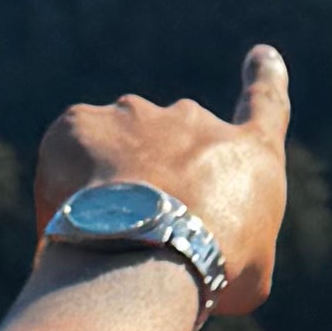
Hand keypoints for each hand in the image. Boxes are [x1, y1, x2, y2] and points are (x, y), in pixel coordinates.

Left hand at [32, 44, 295, 321]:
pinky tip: (71, 228)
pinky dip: (65, 188)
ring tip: (104, 241)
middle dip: (157, 183)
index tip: (261, 55)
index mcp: (249, 153)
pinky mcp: (81, 123)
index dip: (265, 77)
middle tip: (143, 238)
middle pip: (171, 146)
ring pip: (116, 150)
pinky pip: (69, 154)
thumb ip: (229, 248)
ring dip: (110, 186)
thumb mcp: (249, 275)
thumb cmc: (214, 271)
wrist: (154, 253)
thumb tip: (197, 257)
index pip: (266, 102)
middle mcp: (194, 119)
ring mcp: (136, 114)